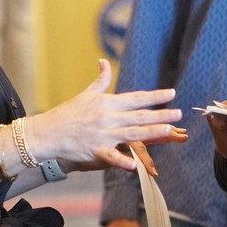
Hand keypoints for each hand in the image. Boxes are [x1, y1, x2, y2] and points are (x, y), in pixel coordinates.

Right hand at [28, 59, 183, 171]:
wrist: (47, 133)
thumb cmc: (68, 113)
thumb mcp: (86, 94)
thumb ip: (101, 80)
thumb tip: (104, 61)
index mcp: (107, 103)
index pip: (136, 98)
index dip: (154, 96)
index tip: (172, 93)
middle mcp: (107, 117)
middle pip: (138, 116)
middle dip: (160, 114)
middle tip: (179, 113)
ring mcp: (102, 134)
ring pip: (132, 134)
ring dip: (152, 132)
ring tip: (170, 130)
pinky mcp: (95, 151)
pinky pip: (112, 156)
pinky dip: (124, 161)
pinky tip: (137, 165)